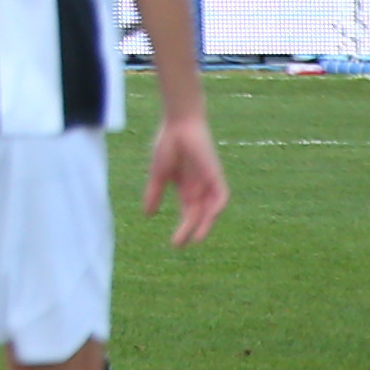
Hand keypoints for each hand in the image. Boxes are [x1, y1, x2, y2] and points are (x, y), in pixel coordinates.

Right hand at [147, 109, 229, 247]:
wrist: (178, 125)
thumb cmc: (167, 145)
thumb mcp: (158, 174)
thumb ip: (153, 193)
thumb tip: (147, 215)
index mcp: (185, 189)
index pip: (187, 214)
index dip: (183, 229)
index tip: (175, 245)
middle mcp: (199, 189)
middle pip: (197, 215)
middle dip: (190, 230)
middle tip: (179, 245)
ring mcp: (208, 183)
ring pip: (210, 210)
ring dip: (205, 224)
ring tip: (196, 237)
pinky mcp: (215, 175)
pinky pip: (221, 196)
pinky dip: (217, 206)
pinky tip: (210, 215)